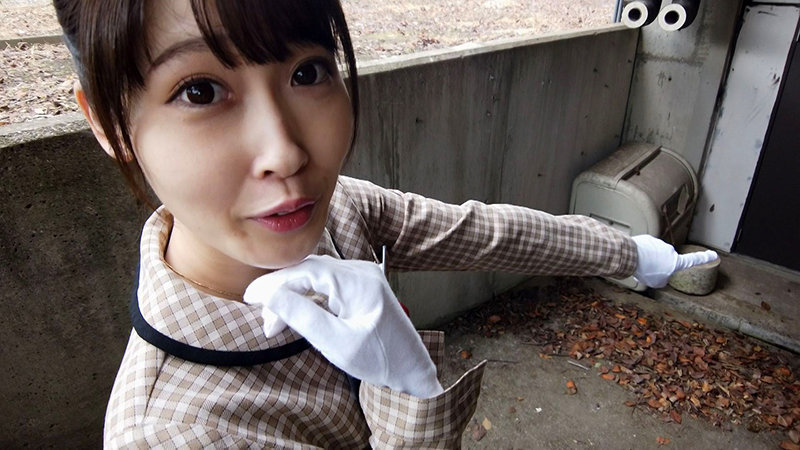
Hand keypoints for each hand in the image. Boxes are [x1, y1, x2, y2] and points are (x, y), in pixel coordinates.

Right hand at [244, 255, 443, 397]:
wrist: (412, 369)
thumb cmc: (380, 360)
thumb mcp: (335, 343)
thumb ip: (302, 316)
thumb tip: (269, 296)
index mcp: (358, 282)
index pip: (306, 271)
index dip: (274, 282)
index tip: (249, 298)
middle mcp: (361, 271)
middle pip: (309, 271)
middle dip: (281, 291)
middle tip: (261, 318)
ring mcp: (363, 277)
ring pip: (316, 277)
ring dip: (293, 295)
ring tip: (274, 323)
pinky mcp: (361, 286)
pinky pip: (327, 284)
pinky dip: (308, 298)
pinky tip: (294, 315)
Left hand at [632, 235, 718, 287]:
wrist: (631, 255)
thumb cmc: (644, 270)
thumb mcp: (657, 282)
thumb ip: (663, 279)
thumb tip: (661, 276)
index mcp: (676, 262)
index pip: (694, 260)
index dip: (705, 258)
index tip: (713, 254)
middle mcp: (670, 251)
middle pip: (666, 260)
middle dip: (658, 266)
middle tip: (648, 271)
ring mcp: (659, 244)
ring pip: (654, 255)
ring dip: (648, 260)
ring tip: (639, 265)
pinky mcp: (648, 239)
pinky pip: (646, 249)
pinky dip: (641, 254)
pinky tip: (635, 258)